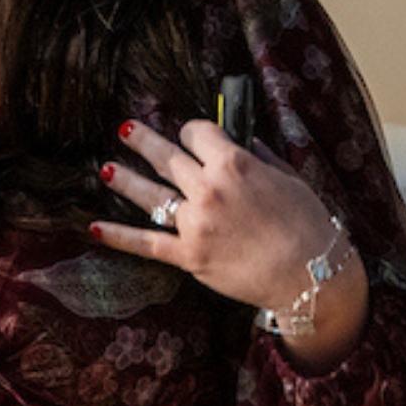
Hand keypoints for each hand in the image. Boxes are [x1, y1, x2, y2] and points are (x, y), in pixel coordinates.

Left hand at [91, 116, 351, 311]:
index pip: (198, 132)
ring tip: (107, 169)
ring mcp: (195, 223)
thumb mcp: (287, 177)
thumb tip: (242, 141)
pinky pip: (145, 243)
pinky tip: (95, 228)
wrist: (309, 275)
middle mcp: (208, 189)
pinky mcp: (188, 256)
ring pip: (149, 195)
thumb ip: (259, 156)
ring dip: (124, 179)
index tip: (193, 134)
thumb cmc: (306, 224)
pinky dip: (118, 236)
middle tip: (127, 130)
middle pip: (167, 158)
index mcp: (234, 164)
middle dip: (145, 141)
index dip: (194, 130)